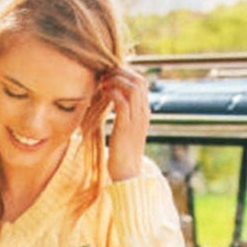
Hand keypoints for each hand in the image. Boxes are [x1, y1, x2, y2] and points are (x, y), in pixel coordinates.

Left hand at [102, 66, 149, 181]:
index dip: (126, 74)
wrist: (127, 174)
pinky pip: (122, 102)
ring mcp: (136, 120)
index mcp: (144, 113)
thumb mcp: (125, 130)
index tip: (110, 75)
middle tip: (104, 75)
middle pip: (139, 81)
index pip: (141, 83)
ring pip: (133, 88)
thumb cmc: (122, 154)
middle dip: (121, 73)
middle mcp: (143, 114)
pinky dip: (112, 92)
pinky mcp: (126, 127)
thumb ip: (123, 115)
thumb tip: (112, 100)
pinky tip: (103, 93)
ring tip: (103, 82)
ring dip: (116, 80)